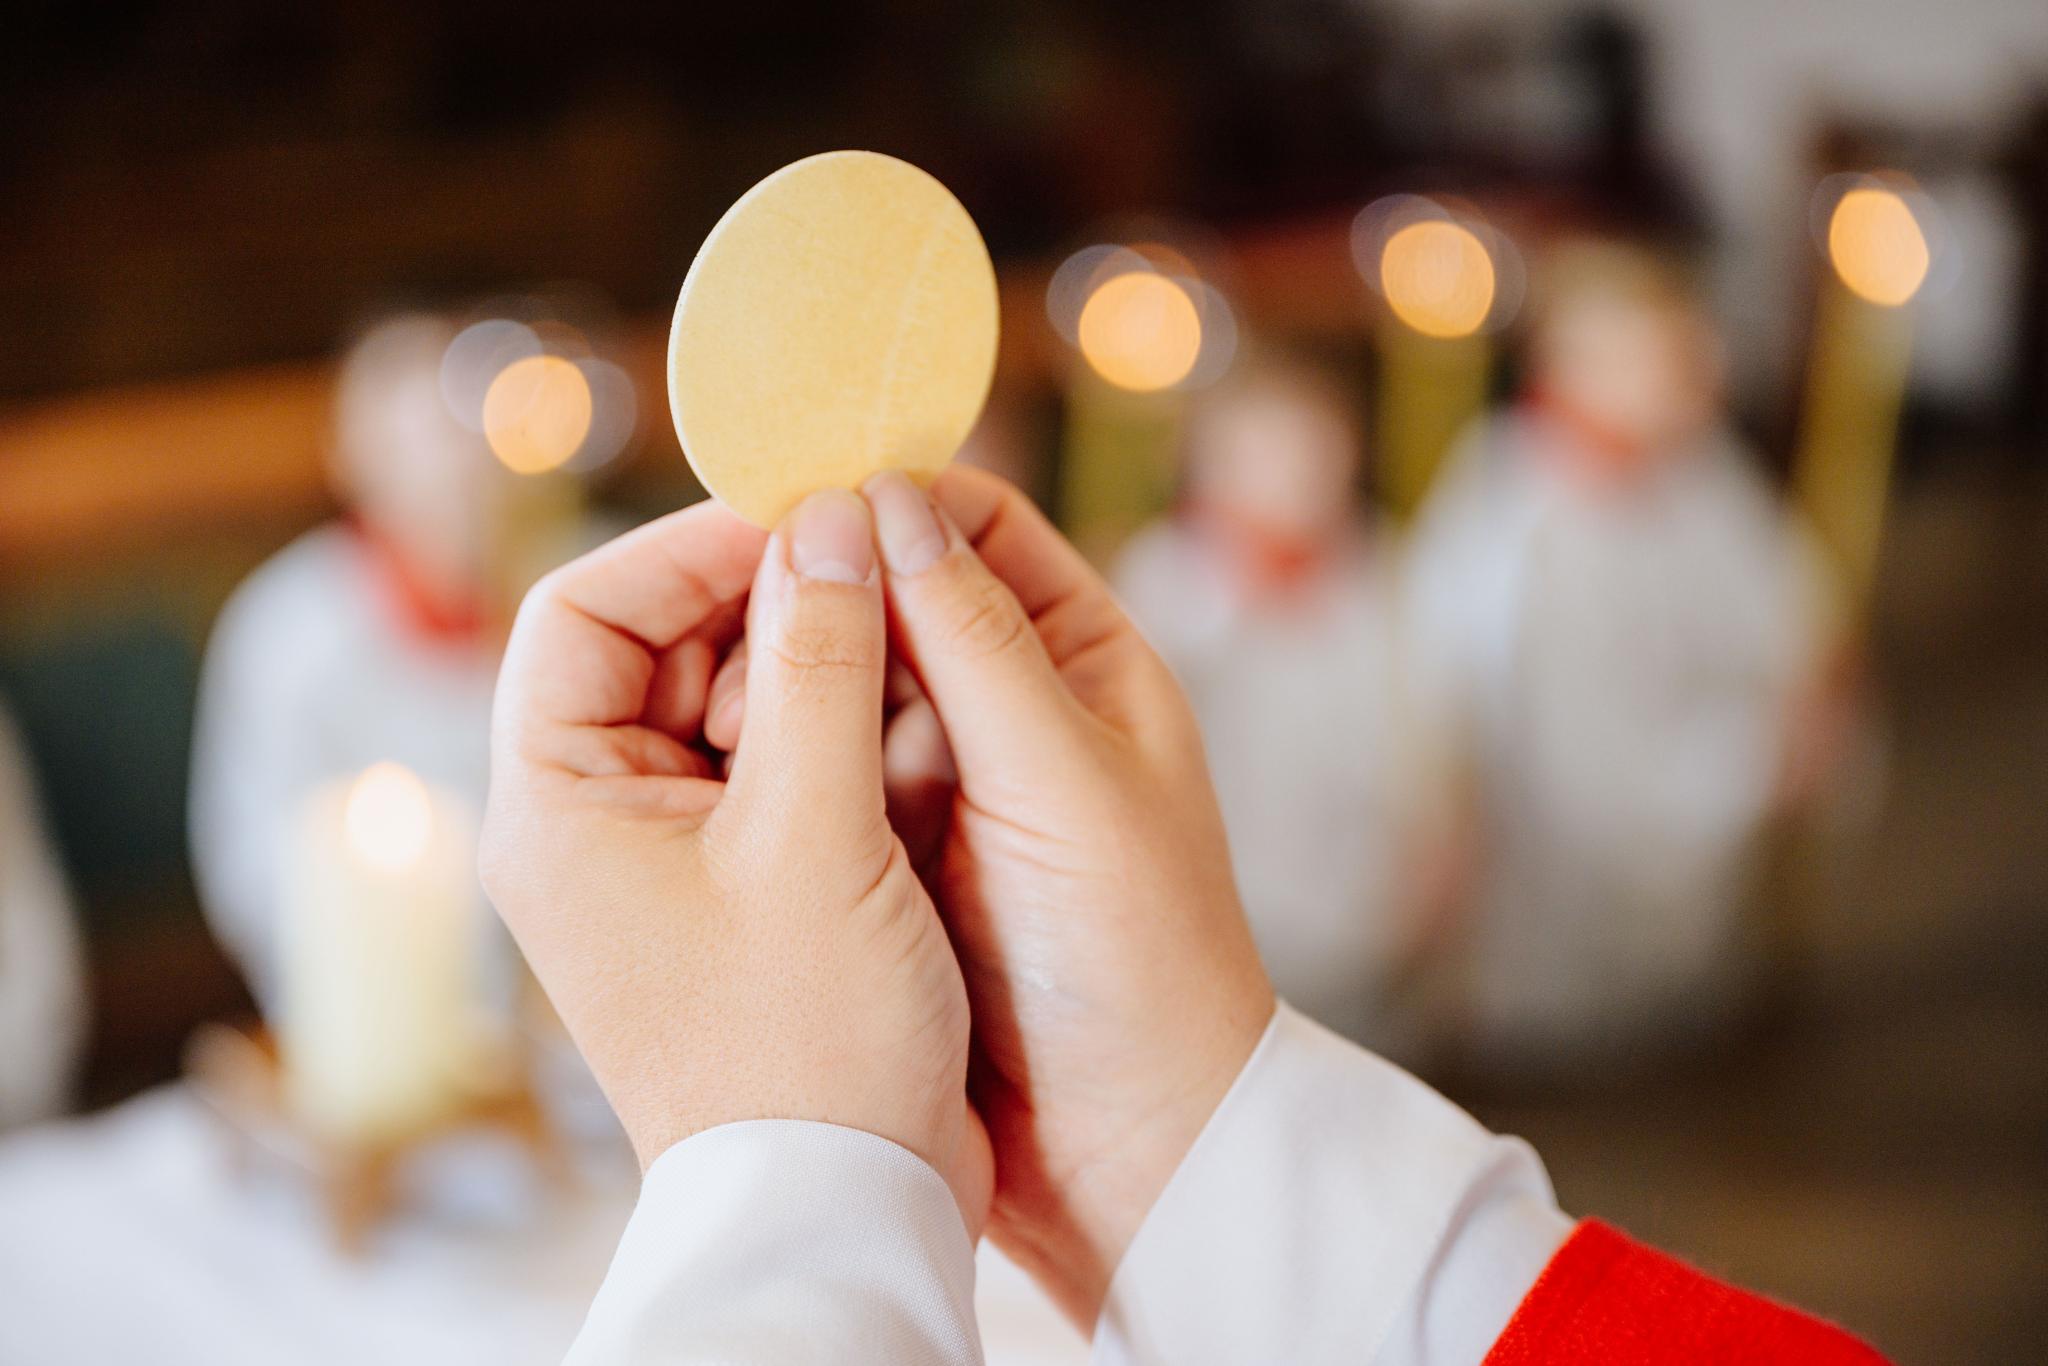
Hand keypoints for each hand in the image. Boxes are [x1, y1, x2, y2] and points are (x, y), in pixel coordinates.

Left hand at [480, 490, 991, 1229]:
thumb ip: (822, 663)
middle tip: (870, 571)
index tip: (803, 517)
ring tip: (897, 663)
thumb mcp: (817, 835)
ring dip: (811, 669)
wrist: (843, 1203)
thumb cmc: (806, 1043)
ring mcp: (661, 861)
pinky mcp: (731, 891)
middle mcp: (591, 824)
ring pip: (725, 703)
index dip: (688, 547)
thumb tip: (828, 521)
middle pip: (658, 647)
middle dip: (764, 602)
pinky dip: (832, 739)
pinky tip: (903, 740)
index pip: (585, 611)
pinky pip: (769, 770)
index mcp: (557, 805)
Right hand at [709, 468, 1273, 1325]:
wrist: (1127, 1148)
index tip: (788, 495)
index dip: (887, 498)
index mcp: (1083, 663)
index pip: (975, 527)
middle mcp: (1011, 709)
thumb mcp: (1062, 780)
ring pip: (839, 688)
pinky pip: (818, 776)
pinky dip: (781, 767)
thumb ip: (975, 640)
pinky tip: (736, 779)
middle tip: (740, 626)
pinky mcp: (889, 855)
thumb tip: (889, 496)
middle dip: (819, 603)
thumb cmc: (1135, 956)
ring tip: (735, 720)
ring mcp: (944, 784)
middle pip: (889, 599)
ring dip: (791, 691)